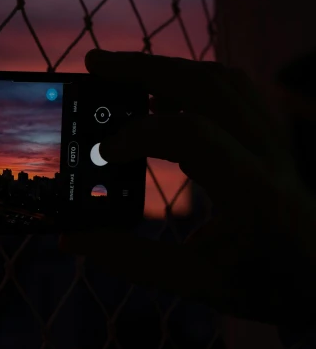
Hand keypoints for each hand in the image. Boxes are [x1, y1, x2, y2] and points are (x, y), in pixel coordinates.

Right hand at [60, 49, 315, 327]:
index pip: (191, 135)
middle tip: (96, 64)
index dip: (139, 133)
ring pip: (223, 78)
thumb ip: (134, 260)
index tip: (105, 152)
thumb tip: (72, 239)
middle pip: (207, 84)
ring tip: (123, 73)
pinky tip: (163, 93)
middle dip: (145, 68)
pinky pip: (234, 88)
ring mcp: (276, 138)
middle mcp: (269, 154)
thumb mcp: (201, 283)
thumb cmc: (270, 284)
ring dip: (168, 67)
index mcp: (254, 192)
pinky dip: (192, 79)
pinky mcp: (274, 134)